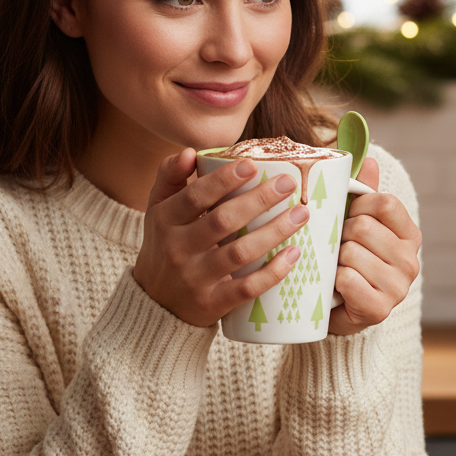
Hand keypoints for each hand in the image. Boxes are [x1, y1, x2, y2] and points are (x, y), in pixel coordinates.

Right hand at [133, 150, 308, 326]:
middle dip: (259, 200)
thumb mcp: (158, 210)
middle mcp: (178, 249)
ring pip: (240, 253)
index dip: (223, 180)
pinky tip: (293, 253)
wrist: (155, 304)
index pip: (195, 196)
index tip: (252, 165)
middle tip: (289, 183)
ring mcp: (195, 278)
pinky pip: (247, 288)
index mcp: (165, 220)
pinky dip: (272, 272)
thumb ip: (170, 177)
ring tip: (301, 213)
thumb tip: (190, 151)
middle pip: (223, 221)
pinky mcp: (212, 303)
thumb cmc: (164, 246)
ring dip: (274, 232)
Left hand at [328, 157, 421, 336]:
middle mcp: (411, 261)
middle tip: (338, 248)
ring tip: (336, 268)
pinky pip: (346, 279)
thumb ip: (364, 193)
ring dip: (335, 259)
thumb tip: (368, 159)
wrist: (342, 311)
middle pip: (363, 227)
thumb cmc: (350, 260)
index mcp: (410, 235)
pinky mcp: (380, 309)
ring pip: (351, 253)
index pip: (386, 203)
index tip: (350, 217)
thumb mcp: (358, 224)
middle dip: (341, 235)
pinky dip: (334, 280)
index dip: (359, 205)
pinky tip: (337, 287)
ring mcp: (398, 288)